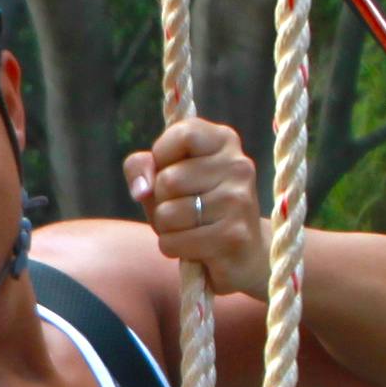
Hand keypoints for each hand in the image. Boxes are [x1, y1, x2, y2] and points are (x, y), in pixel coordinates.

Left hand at [122, 118, 257, 281]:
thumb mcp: (165, 175)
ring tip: (191, 228)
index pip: (182, 134)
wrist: (244, 252)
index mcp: (224, 141)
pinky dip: (173, 248)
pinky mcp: (233, 237)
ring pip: (167, 214)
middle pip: (167, 180)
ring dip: (166, 228)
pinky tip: (196, 247)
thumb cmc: (197, 206)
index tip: (174, 170)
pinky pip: (173, 242)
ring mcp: (238, 201)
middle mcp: (238, 166)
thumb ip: (142, 165)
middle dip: (161, 201)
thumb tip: (141, 189)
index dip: (162, 157)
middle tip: (185, 208)